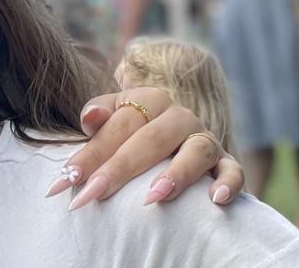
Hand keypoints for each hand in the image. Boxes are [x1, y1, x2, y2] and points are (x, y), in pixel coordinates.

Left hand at [45, 87, 243, 208]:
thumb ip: (99, 115)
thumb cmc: (134, 132)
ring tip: (153, 197)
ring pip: (196, 151)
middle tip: (91, 195)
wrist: (176, 135)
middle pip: (150, 140)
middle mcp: (180, 116)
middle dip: (117, 169)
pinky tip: (216, 200)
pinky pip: (234, 170)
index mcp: (150, 100)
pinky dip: (228, 183)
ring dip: (176, 174)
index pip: (117, 126)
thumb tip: (89, 117)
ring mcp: (205, 138)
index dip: (89, 154)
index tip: (64, 180)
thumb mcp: (114, 118)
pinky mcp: (227, 161)